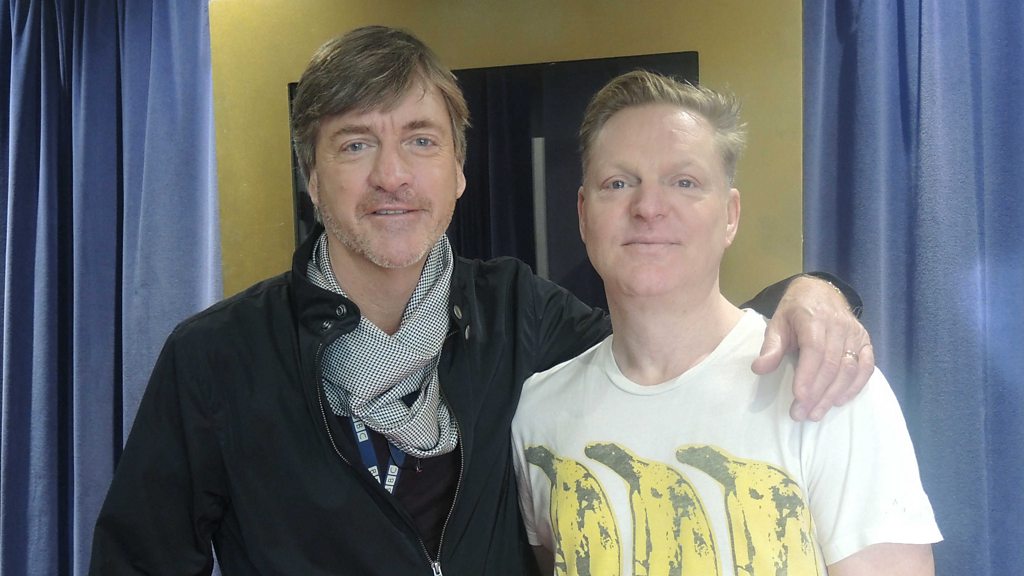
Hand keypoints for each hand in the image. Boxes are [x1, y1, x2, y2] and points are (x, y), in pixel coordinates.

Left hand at [751, 275, 873, 420]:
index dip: (808, 375)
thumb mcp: (777, 323)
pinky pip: (866, 367)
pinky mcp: (865, 342)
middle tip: (801, 414)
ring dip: (833, 394)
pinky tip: (840, 401)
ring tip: (816, 413)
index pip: (814, 350)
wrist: (820, 293)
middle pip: (832, 364)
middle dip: (817, 393)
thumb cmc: (795, 312)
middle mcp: (839, 326)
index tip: (798, 397)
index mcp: (815, 318)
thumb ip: (771, 346)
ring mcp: (855, 334)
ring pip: (849, 369)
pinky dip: (855, 387)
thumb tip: (759, 369)